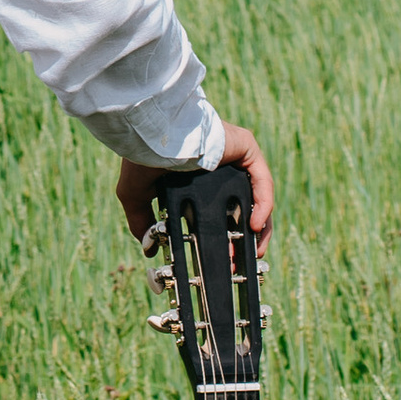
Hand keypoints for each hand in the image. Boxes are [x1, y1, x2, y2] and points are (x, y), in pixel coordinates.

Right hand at [116, 124, 273, 247]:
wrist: (153, 137)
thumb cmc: (141, 158)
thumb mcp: (137, 195)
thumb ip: (142, 221)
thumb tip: (148, 248)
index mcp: (196, 177)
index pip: (219, 210)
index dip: (223, 236)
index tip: (222, 260)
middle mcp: (218, 167)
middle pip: (242, 206)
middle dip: (242, 237)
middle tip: (237, 262)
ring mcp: (234, 157)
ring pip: (257, 196)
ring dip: (259, 227)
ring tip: (254, 250)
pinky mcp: (246, 148)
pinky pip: (262, 180)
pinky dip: (263, 204)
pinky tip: (255, 225)